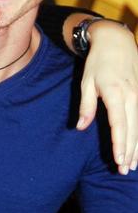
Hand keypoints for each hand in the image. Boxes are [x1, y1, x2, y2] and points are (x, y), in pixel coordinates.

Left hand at [76, 21, 137, 173]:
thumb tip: (81, 127)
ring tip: (132, 165)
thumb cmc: (98, 62)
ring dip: (137, 147)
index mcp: (115, 93)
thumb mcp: (86, 81)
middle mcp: (131, 96)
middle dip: (129, 151)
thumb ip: (86, 106)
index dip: (120, 144)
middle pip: (132, 129)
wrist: (116, 42)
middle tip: (124, 170)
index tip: (119, 160)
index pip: (119, 124)